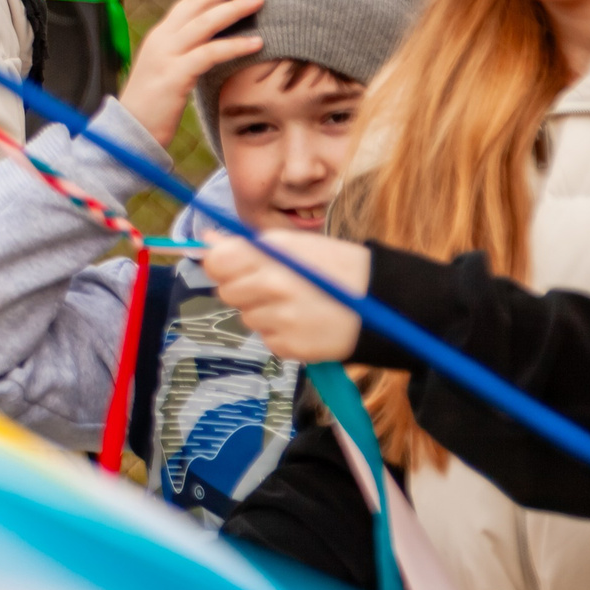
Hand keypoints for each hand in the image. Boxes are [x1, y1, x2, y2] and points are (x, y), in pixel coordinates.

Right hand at [115, 0, 262, 147]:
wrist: (128, 132)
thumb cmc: (153, 105)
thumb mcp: (168, 71)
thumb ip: (185, 53)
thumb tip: (211, 43)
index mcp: (161, 35)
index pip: (189, 0)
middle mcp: (162, 39)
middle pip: (196, 4)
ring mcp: (166, 56)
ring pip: (204, 23)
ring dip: (233, 8)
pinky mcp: (173, 77)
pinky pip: (208, 54)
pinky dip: (234, 45)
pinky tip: (257, 42)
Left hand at [200, 230, 370, 360]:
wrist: (381, 304)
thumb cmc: (336, 267)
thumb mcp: (295, 244)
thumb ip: (248, 244)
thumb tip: (208, 239)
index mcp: (272, 261)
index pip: (217, 262)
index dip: (219, 261)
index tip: (232, 261)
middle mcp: (272, 293)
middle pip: (226, 292)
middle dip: (242, 286)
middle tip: (272, 281)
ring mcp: (280, 324)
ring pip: (246, 316)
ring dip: (261, 309)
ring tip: (294, 302)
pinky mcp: (289, 349)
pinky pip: (266, 338)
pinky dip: (278, 331)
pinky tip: (302, 321)